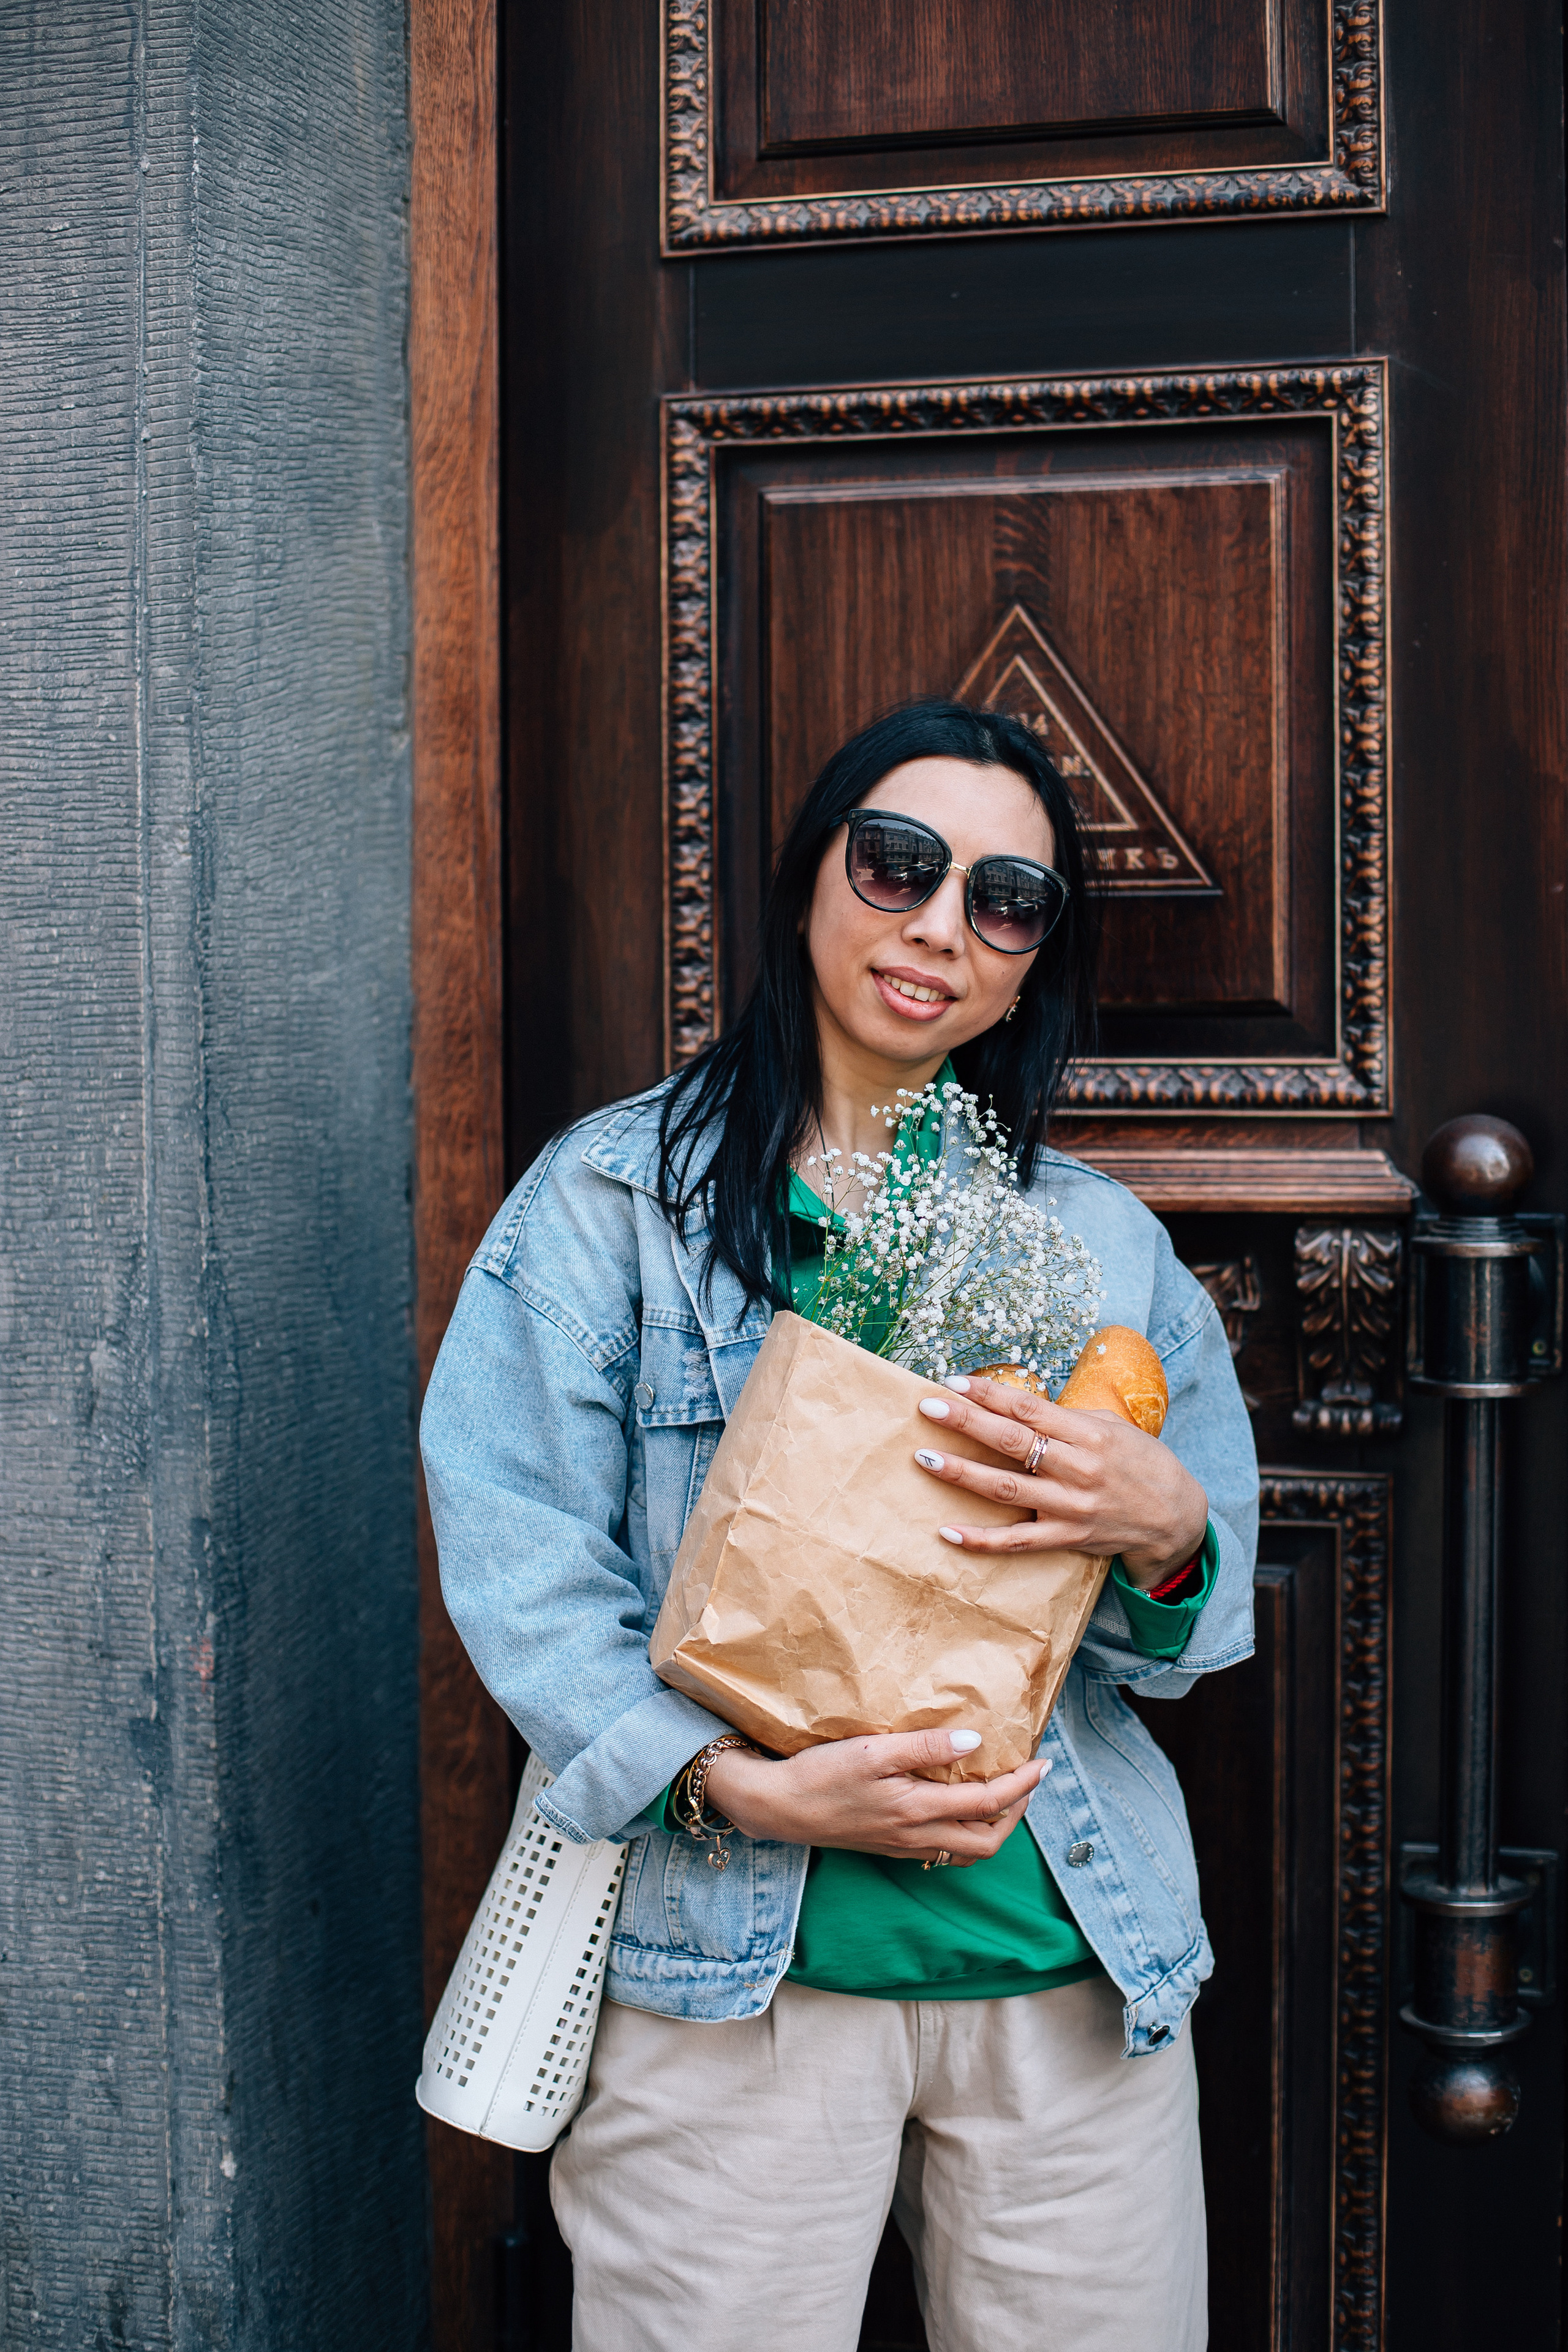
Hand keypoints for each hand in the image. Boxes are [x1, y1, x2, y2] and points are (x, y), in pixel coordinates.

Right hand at [703, 1728, 1047, 1867]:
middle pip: (988, 1839)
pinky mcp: (891, 1846)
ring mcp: (904, 1846)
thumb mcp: (872, 1751)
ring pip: (968, 1850)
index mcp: (917, 1811)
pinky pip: (945, 1850)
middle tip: (1028, 1780)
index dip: (1022, 1786)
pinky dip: (967, 1833)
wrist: (779, 1809)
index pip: (987, 1804)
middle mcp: (917, 1836)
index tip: (1042, 1764)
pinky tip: (959, 1808)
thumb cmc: (821, 1776)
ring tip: (1003, 1793)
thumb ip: (924, 1746)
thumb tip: (974, 1742)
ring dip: (995, 1826)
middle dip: (1017, 1811)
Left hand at [912, 1373, 1207, 1588]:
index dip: (989, 1394)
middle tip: (928, 1406)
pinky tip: (947, 1532)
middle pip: (1012, 1442)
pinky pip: (1017, 1542)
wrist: (1175, 1517)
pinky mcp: (1066, 1538)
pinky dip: (981, 1539)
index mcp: (1088, 1434)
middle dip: (966, 1422)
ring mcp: (1070, 1506)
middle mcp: (1077, 1468)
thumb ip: (1066, 1418)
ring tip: (925, 1458)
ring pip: (1007, 1489)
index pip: (1029, 1408)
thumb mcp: (1112, 1428)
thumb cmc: (1140, 1463)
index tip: (953, 1382)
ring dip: (963, 1473)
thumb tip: (1017, 1404)